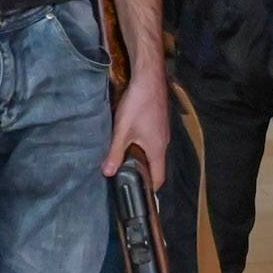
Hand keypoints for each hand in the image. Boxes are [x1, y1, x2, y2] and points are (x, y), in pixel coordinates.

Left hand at [103, 65, 170, 179]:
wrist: (149, 79)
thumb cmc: (138, 106)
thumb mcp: (122, 131)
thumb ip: (115, 153)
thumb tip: (107, 173)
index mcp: (157, 149)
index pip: (159, 177)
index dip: (150, 188)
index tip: (139, 194)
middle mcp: (164, 143)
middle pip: (157, 165)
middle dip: (144, 173)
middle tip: (127, 179)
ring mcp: (163, 132)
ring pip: (155, 152)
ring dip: (143, 158)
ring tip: (126, 162)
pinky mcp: (160, 122)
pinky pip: (154, 141)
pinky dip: (144, 146)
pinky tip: (131, 141)